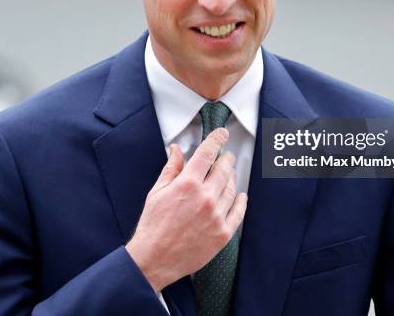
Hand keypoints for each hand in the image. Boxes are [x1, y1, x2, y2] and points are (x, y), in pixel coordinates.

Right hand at [125, 128, 247, 291]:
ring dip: (232, 177)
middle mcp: (205, 197)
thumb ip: (171, 168)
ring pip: (231, 188)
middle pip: (224, 169)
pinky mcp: (223, 233)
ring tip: (229, 174)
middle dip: (226, 158)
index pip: (207, 153)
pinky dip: (240, 201)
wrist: (154, 259)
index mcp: (187, 184)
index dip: (216, 139)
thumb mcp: (156, 192)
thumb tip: (177, 149)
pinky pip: (238, 212)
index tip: (222, 133)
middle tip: (226, 156)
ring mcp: (216, 215)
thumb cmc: (153, 225)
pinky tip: (240, 196)